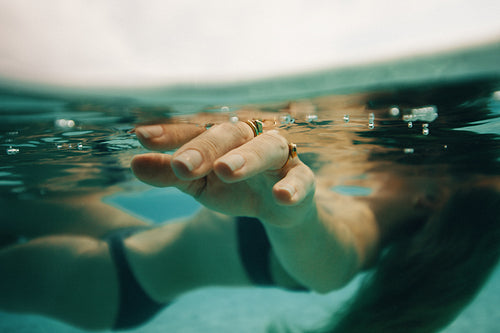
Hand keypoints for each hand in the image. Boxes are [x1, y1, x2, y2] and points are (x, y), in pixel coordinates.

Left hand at [131, 121, 315, 225]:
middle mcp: (249, 137)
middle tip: (183, 165)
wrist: (278, 206)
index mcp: (221, 136)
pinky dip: (293, 186)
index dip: (171, 133)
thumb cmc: (235, 186)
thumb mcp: (199, 183)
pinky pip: (301, 178)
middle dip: (205, 148)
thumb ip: (172, 173)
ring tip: (226, 171)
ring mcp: (278, 156)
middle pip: (228, 134)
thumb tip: (134, 164)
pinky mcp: (301, 178)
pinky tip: (280, 196)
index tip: (143, 136)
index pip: (194, 128)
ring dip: (247, 158)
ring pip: (266, 148)